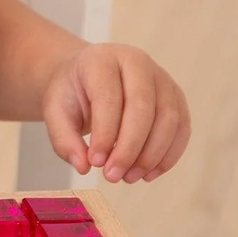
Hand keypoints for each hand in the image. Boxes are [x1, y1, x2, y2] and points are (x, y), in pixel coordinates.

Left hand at [42, 43, 190, 182]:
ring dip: (151, 155)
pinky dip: (168, 155)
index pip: (109, 97)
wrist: (87, 77)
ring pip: (169, 118)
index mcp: (102, 59)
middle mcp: (137, 62)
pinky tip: (148, 173)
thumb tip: (83, 167)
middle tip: (113, 175)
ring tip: (129, 177)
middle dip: (130, 148)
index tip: (95, 162)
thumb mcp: (55, 111)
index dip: (105, 133)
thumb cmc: (72, 93)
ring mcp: (161, 77)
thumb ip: (63, 138)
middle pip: (144, 107)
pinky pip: (182, 127)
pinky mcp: (176, 96)